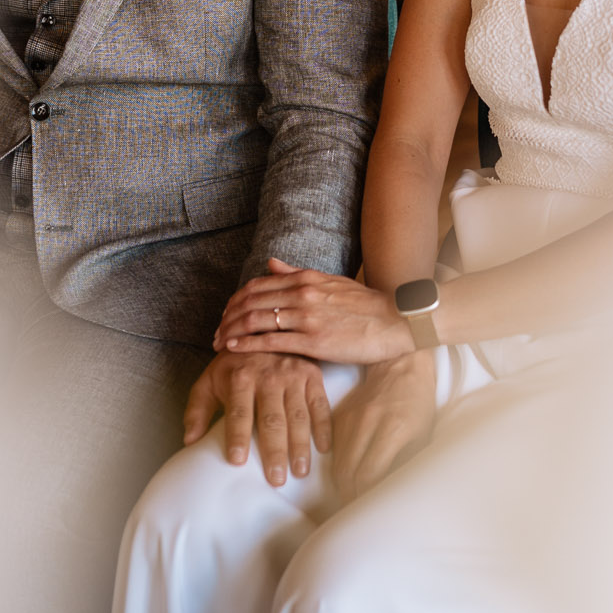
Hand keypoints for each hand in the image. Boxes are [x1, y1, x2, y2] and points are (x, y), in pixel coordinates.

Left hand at [182, 350, 331, 485]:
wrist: (263, 329)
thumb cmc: (233, 364)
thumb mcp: (209, 380)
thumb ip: (197, 409)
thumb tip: (190, 441)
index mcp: (240, 377)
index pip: (239, 412)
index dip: (237, 437)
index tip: (237, 461)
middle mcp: (268, 376)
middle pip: (272, 419)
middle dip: (274, 451)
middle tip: (276, 479)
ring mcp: (293, 375)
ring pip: (298, 416)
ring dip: (300, 446)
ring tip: (300, 471)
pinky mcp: (312, 375)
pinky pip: (320, 405)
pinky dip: (323, 427)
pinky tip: (323, 449)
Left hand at [215, 259, 413, 365]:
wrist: (396, 321)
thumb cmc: (365, 305)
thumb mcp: (330, 281)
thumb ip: (297, 273)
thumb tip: (271, 262)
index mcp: (305, 279)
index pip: (257, 285)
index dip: (235, 300)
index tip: (226, 314)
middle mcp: (302, 293)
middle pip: (250, 302)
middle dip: (228, 318)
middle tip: (216, 333)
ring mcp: (306, 317)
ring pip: (255, 320)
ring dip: (232, 332)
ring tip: (219, 344)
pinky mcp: (313, 341)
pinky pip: (271, 341)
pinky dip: (247, 344)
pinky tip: (234, 350)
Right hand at [332, 351, 437, 501]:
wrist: (400, 364)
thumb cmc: (418, 402)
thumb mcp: (423, 433)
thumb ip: (409, 462)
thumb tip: (397, 492)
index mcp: (394, 428)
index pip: (369, 474)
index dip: (366, 498)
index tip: (370, 510)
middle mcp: (368, 422)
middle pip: (348, 472)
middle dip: (351, 497)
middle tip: (357, 511)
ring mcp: (352, 418)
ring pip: (338, 463)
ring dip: (343, 486)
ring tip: (352, 499)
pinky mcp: (341, 416)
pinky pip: (334, 450)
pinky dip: (339, 468)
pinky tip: (348, 478)